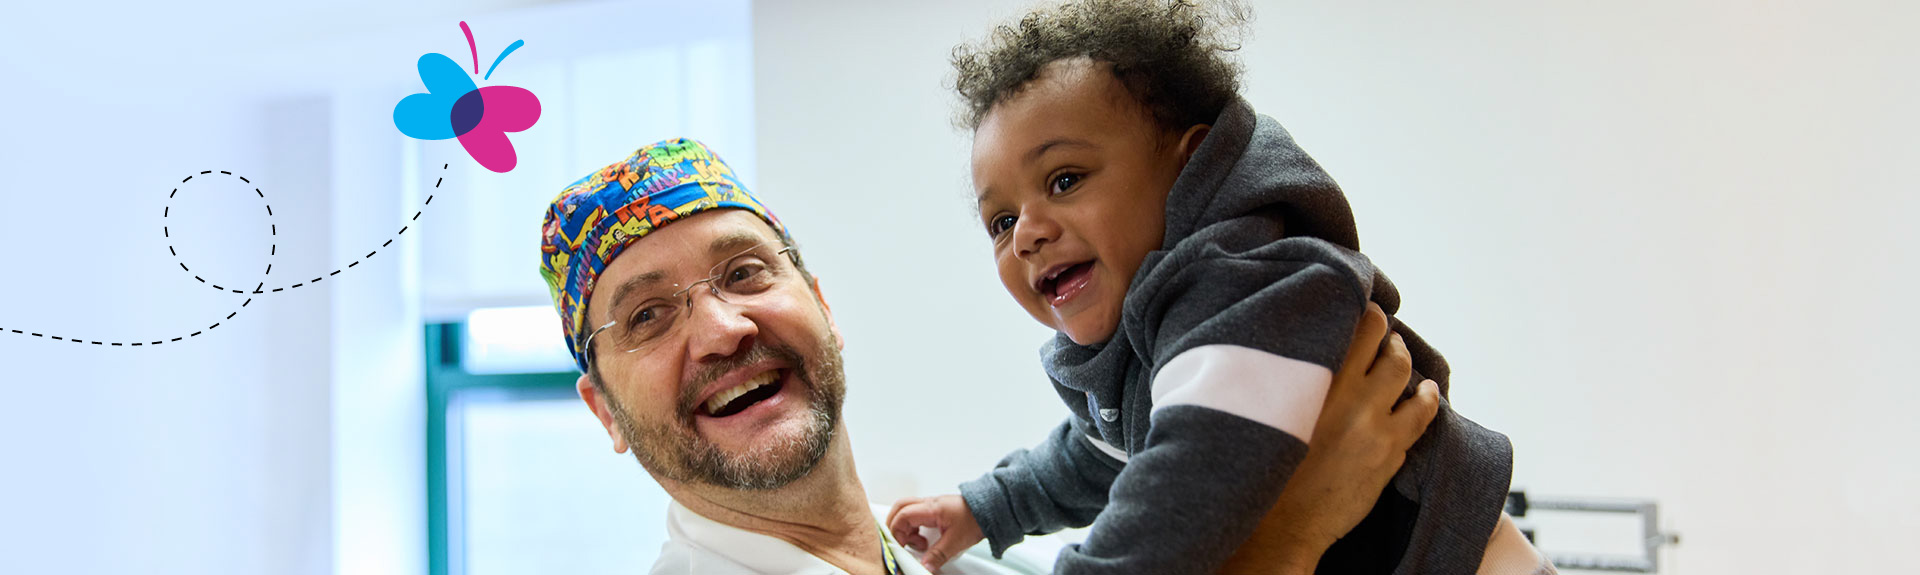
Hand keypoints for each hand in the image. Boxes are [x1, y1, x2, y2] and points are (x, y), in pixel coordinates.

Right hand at [886, 494, 984, 571]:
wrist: (991, 510)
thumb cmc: (975, 519)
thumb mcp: (956, 541)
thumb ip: (938, 555)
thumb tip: (924, 566)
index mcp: (931, 508)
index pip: (903, 515)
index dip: (897, 531)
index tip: (902, 546)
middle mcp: (929, 504)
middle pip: (900, 508)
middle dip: (896, 526)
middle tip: (901, 542)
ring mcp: (932, 506)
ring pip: (907, 511)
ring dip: (906, 528)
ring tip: (920, 544)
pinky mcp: (936, 511)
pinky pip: (916, 515)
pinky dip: (914, 528)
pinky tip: (925, 539)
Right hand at [1219, 302, 1441, 574]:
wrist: (1279, 523)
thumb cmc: (1262, 465)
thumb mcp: (1269, 408)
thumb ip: (1288, 377)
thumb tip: (1293, 351)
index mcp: (1318, 379)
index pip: (1357, 329)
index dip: (1366, 314)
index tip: (1365, 310)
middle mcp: (1352, 396)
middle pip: (1387, 350)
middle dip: (1389, 338)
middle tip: (1385, 334)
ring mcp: (1376, 426)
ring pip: (1406, 378)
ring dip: (1407, 363)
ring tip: (1403, 357)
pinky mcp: (1389, 454)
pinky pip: (1420, 417)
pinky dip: (1426, 400)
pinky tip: (1427, 394)